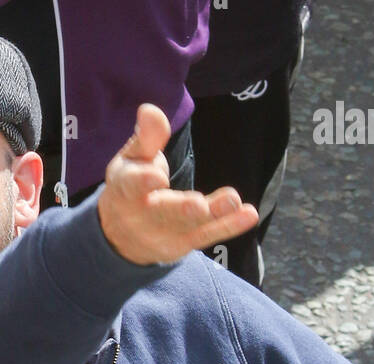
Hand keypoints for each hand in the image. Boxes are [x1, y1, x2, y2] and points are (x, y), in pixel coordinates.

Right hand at [97, 104, 259, 264]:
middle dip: (181, 209)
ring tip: (233, 200)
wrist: (123, 237)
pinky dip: (230, 225)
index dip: (143, 182)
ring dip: (213, 215)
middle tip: (199, 205)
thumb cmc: (132, 185)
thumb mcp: (132, 160)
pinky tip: (249, 214)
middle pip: (163, 213)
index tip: (157, 178)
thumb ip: (145, 138)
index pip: (131, 187)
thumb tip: (150, 110)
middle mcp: (142, 217)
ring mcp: (164, 234)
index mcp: (125, 191)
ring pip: (190, 226)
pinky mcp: (183, 243)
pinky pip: (208, 235)